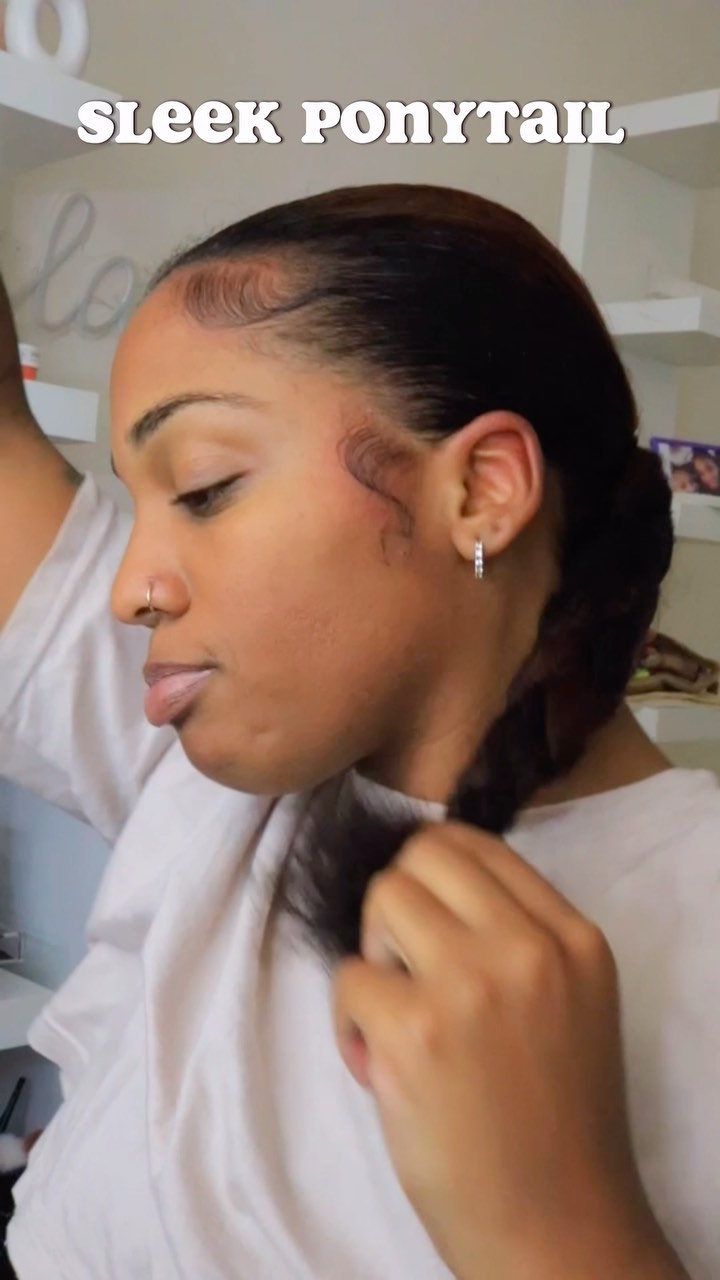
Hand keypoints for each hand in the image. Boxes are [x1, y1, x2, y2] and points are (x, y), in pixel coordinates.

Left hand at [333, 821, 683, 1279]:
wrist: (556, 1224)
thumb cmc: (556, 1117)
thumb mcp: (572, 1001)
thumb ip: (520, 937)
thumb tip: (426, 885)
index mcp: (574, 937)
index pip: (479, 844)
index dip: (436, 871)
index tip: (424, 916)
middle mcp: (528, 948)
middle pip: (423, 854)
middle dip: (399, 904)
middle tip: (407, 968)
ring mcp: (471, 984)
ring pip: (383, 896)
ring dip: (374, 951)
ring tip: (394, 1013)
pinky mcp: (415, 1030)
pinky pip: (348, 977)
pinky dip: (350, 1019)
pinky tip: (379, 1064)